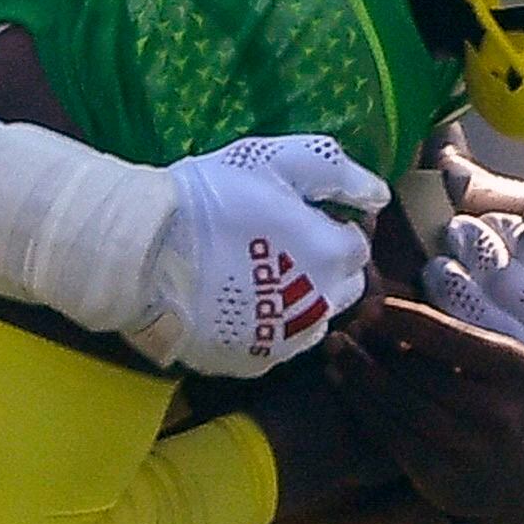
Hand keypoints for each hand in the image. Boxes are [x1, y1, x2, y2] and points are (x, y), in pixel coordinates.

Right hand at [135, 135, 385, 380]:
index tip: (299, 216)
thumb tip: (379, 195)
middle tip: (281, 244)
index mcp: (333, 255)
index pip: (357, 245)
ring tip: (257, 274)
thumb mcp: (276, 162)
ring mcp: (287, 340)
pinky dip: (265, 326)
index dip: (331, 227)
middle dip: (324, 266)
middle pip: (343, 287)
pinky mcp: (252, 361)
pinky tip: (236, 302)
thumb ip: (338, 173)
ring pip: (312, 320)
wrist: (145, 253)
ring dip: (299, 300)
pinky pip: (275, 344)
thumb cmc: (212, 198)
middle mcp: (321, 305)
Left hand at [315, 291, 523, 523]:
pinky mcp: (444, 476)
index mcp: (514, 369)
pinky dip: (363, 408)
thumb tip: (391, 301)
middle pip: (419, 372)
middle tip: (342, 331)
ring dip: (360, 376)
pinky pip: (393, 436)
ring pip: (401, 404)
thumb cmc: (502, 401)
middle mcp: (497, 410)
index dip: (404, 320)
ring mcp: (471, 448)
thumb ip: (457, 337)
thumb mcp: (502, 363)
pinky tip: (343, 386)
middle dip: (374, 348)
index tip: (368, 308)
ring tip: (334, 353)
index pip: (449, 338)